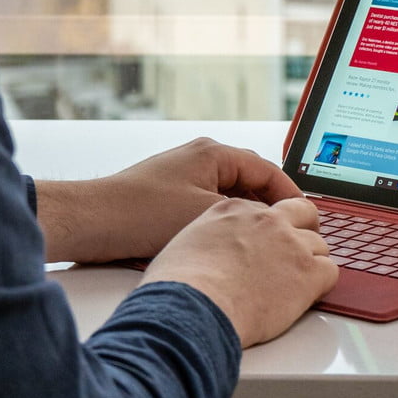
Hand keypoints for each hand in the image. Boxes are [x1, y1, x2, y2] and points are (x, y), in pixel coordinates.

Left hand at [34, 137, 303, 263]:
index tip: (306, 218)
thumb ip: (247, 216)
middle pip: (250, 181)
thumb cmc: (141, 213)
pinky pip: (208, 206)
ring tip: (260, 242)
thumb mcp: (206, 215)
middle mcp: (199, 158)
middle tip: (288, 233)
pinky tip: (226, 244)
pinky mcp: (169, 195)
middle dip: (269, 207)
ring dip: (245, 217)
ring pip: (229, 196)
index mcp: (213, 153)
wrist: (92, 221)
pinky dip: (222, 223)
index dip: (290, 195)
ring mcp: (183, 175)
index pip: (267, 169)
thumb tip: (275, 223)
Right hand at [140, 196, 338, 346]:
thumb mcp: (188, 242)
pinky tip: (307, 294)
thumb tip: (213, 252)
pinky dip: (322, 283)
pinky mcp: (308, 272)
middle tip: (298, 247)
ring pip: (318, 243)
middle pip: (301, 212)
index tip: (266, 242)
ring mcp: (290, 244)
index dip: (268, 228)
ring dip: (311, 260)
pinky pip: (331, 271)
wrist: (195, 304)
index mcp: (235, 210)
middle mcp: (266, 220)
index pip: (265, 210)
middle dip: (303, 226)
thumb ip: (211, 239)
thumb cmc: (182, 283)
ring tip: (296, 281)